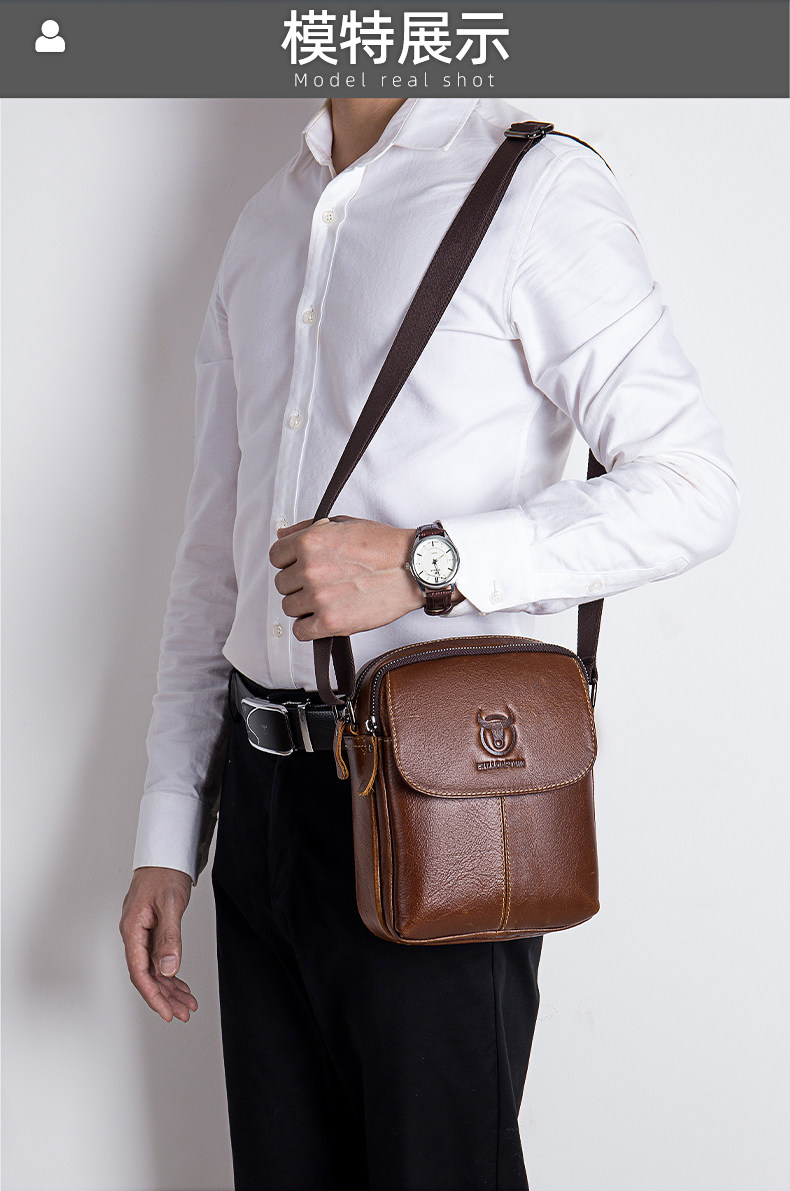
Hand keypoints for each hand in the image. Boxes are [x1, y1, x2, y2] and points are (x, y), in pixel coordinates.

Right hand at [119, 866, 197, 1022]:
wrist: (165, 854)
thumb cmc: (165, 874)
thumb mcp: (170, 905)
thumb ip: (169, 938)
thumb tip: (168, 969)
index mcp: (133, 930)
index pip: (140, 972)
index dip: (154, 996)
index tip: (166, 1013)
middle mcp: (134, 935)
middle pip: (147, 975)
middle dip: (165, 997)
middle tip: (183, 1013)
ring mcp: (142, 933)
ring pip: (154, 969)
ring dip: (169, 988)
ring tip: (187, 1004)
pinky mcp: (151, 930)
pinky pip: (158, 958)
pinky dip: (170, 973)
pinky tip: (180, 985)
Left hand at [269, 516, 422, 639]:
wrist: (413, 569)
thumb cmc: (384, 547)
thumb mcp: (343, 524)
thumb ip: (306, 530)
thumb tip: (282, 537)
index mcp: (310, 542)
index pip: (275, 557)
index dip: (289, 561)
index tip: (301, 565)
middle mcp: (310, 569)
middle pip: (282, 584)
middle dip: (299, 583)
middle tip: (322, 582)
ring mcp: (319, 597)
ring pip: (289, 607)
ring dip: (305, 605)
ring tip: (328, 599)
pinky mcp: (330, 622)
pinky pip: (300, 631)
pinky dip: (309, 627)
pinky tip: (325, 617)